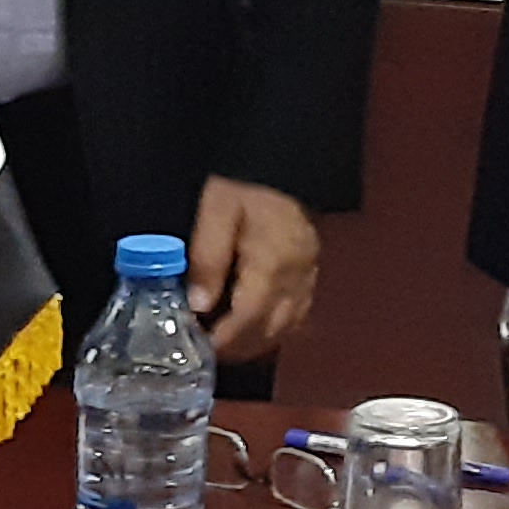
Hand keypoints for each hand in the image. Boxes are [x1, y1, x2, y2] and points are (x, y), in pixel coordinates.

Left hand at [184, 175, 320, 361]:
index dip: (223, 340)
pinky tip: (253, 325)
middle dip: (236, 348)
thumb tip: (198, 304)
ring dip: (254, 342)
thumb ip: (208, 255)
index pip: (248, 318)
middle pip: (269, 331)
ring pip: (285, 328)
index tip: (199, 348)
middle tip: (204, 351)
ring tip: (223, 341)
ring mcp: (307, 275)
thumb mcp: (217, 206)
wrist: (283, 158)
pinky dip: (273, 328)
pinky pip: (297, 314)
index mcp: (272, 262)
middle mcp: (296, 276)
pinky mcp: (310, 271)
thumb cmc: (247, 180)